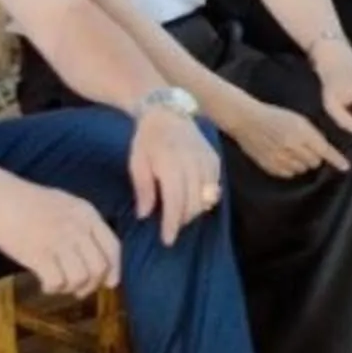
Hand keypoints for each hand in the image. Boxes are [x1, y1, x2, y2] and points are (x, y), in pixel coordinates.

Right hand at [0, 173, 120, 296]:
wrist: (0, 197)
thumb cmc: (31, 202)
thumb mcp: (67, 205)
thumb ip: (84, 226)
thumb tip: (98, 257)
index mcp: (87, 215)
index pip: (113, 248)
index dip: (114, 270)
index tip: (109, 283)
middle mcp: (77, 228)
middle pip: (99, 268)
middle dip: (92, 285)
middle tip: (79, 290)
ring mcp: (58, 241)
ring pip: (80, 278)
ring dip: (71, 288)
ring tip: (59, 285)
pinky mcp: (38, 254)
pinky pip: (56, 282)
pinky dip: (53, 289)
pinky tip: (46, 285)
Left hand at [129, 106, 223, 244]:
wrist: (166, 112)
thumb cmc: (146, 140)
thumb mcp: (136, 163)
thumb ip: (143, 190)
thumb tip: (145, 215)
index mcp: (170, 164)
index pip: (175, 201)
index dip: (172, 224)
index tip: (167, 240)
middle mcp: (191, 162)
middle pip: (193, 202)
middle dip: (182, 219)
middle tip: (171, 227)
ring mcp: (206, 160)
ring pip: (206, 197)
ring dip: (194, 211)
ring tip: (181, 214)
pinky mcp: (215, 159)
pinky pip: (215, 186)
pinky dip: (206, 198)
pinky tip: (194, 200)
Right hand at [225, 97, 347, 180]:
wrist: (247, 120)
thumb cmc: (275, 116)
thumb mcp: (298, 119)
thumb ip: (312, 135)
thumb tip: (325, 152)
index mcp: (301, 131)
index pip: (324, 150)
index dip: (336, 160)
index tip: (346, 167)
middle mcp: (292, 146)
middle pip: (315, 162)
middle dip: (315, 157)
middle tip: (306, 148)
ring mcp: (280, 157)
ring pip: (302, 169)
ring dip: (303, 163)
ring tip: (292, 151)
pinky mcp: (270, 166)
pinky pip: (289, 174)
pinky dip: (290, 168)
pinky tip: (284, 157)